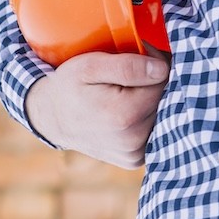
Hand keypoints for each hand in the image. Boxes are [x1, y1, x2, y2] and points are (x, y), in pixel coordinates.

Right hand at [25, 46, 171, 168]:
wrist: (52, 119)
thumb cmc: (70, 87)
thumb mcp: (90, 66)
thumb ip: (127, 66)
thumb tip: (162, 70)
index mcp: (123, 115)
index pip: (162, 82)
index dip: (154, 66)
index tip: (138, 59)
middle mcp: (132, 140)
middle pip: (165, 101)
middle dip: (153, 85)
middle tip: (128, 78)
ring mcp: (134, 154)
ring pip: (163, 117)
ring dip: (151, 103)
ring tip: (125, 95)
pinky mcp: (135, 160)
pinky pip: (154, 133)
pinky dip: (147, 120)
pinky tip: (128, 113)